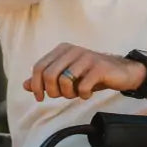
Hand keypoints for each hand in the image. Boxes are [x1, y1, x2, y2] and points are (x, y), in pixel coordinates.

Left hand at [22, 43, 146, 101]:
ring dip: (68, 94)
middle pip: (49, 74)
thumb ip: (46, 79)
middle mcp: (73, 49)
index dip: (36, 85)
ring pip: (64, 81)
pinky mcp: (99, 67)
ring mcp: (86, 57)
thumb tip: (25, 85)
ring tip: (76, 93)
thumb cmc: (90, 74)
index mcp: (62, 49)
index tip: (40, 97)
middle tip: (61, 96)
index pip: (39, 67)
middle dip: (52, 91)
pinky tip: (88, 93)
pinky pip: (82, 86)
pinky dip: (83, 95)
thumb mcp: (66, 76)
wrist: (121, 72)